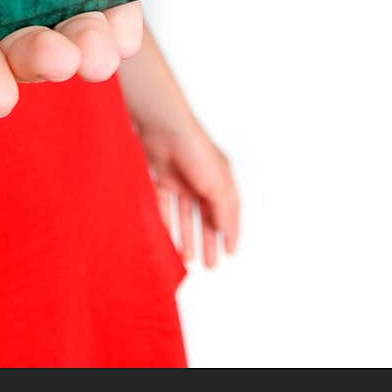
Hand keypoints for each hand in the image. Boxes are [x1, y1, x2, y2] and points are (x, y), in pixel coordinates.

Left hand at [133, 117, 240, 267]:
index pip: (229, 211)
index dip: (230, 232)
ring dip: (187, 237)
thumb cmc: (195, 150)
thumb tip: (227, 234)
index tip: (229, 253)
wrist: (163, 126)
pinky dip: (167, 224)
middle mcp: (202, 181)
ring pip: (186, 215)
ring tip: (188, 260)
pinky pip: (165, 207)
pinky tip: (167, 241)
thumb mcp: (217, 184)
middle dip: (208, 241)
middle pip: (207, 217)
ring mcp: (182, 180)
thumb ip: (223, 211)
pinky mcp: (162, 179)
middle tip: (210, 265)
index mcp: (221, 179)